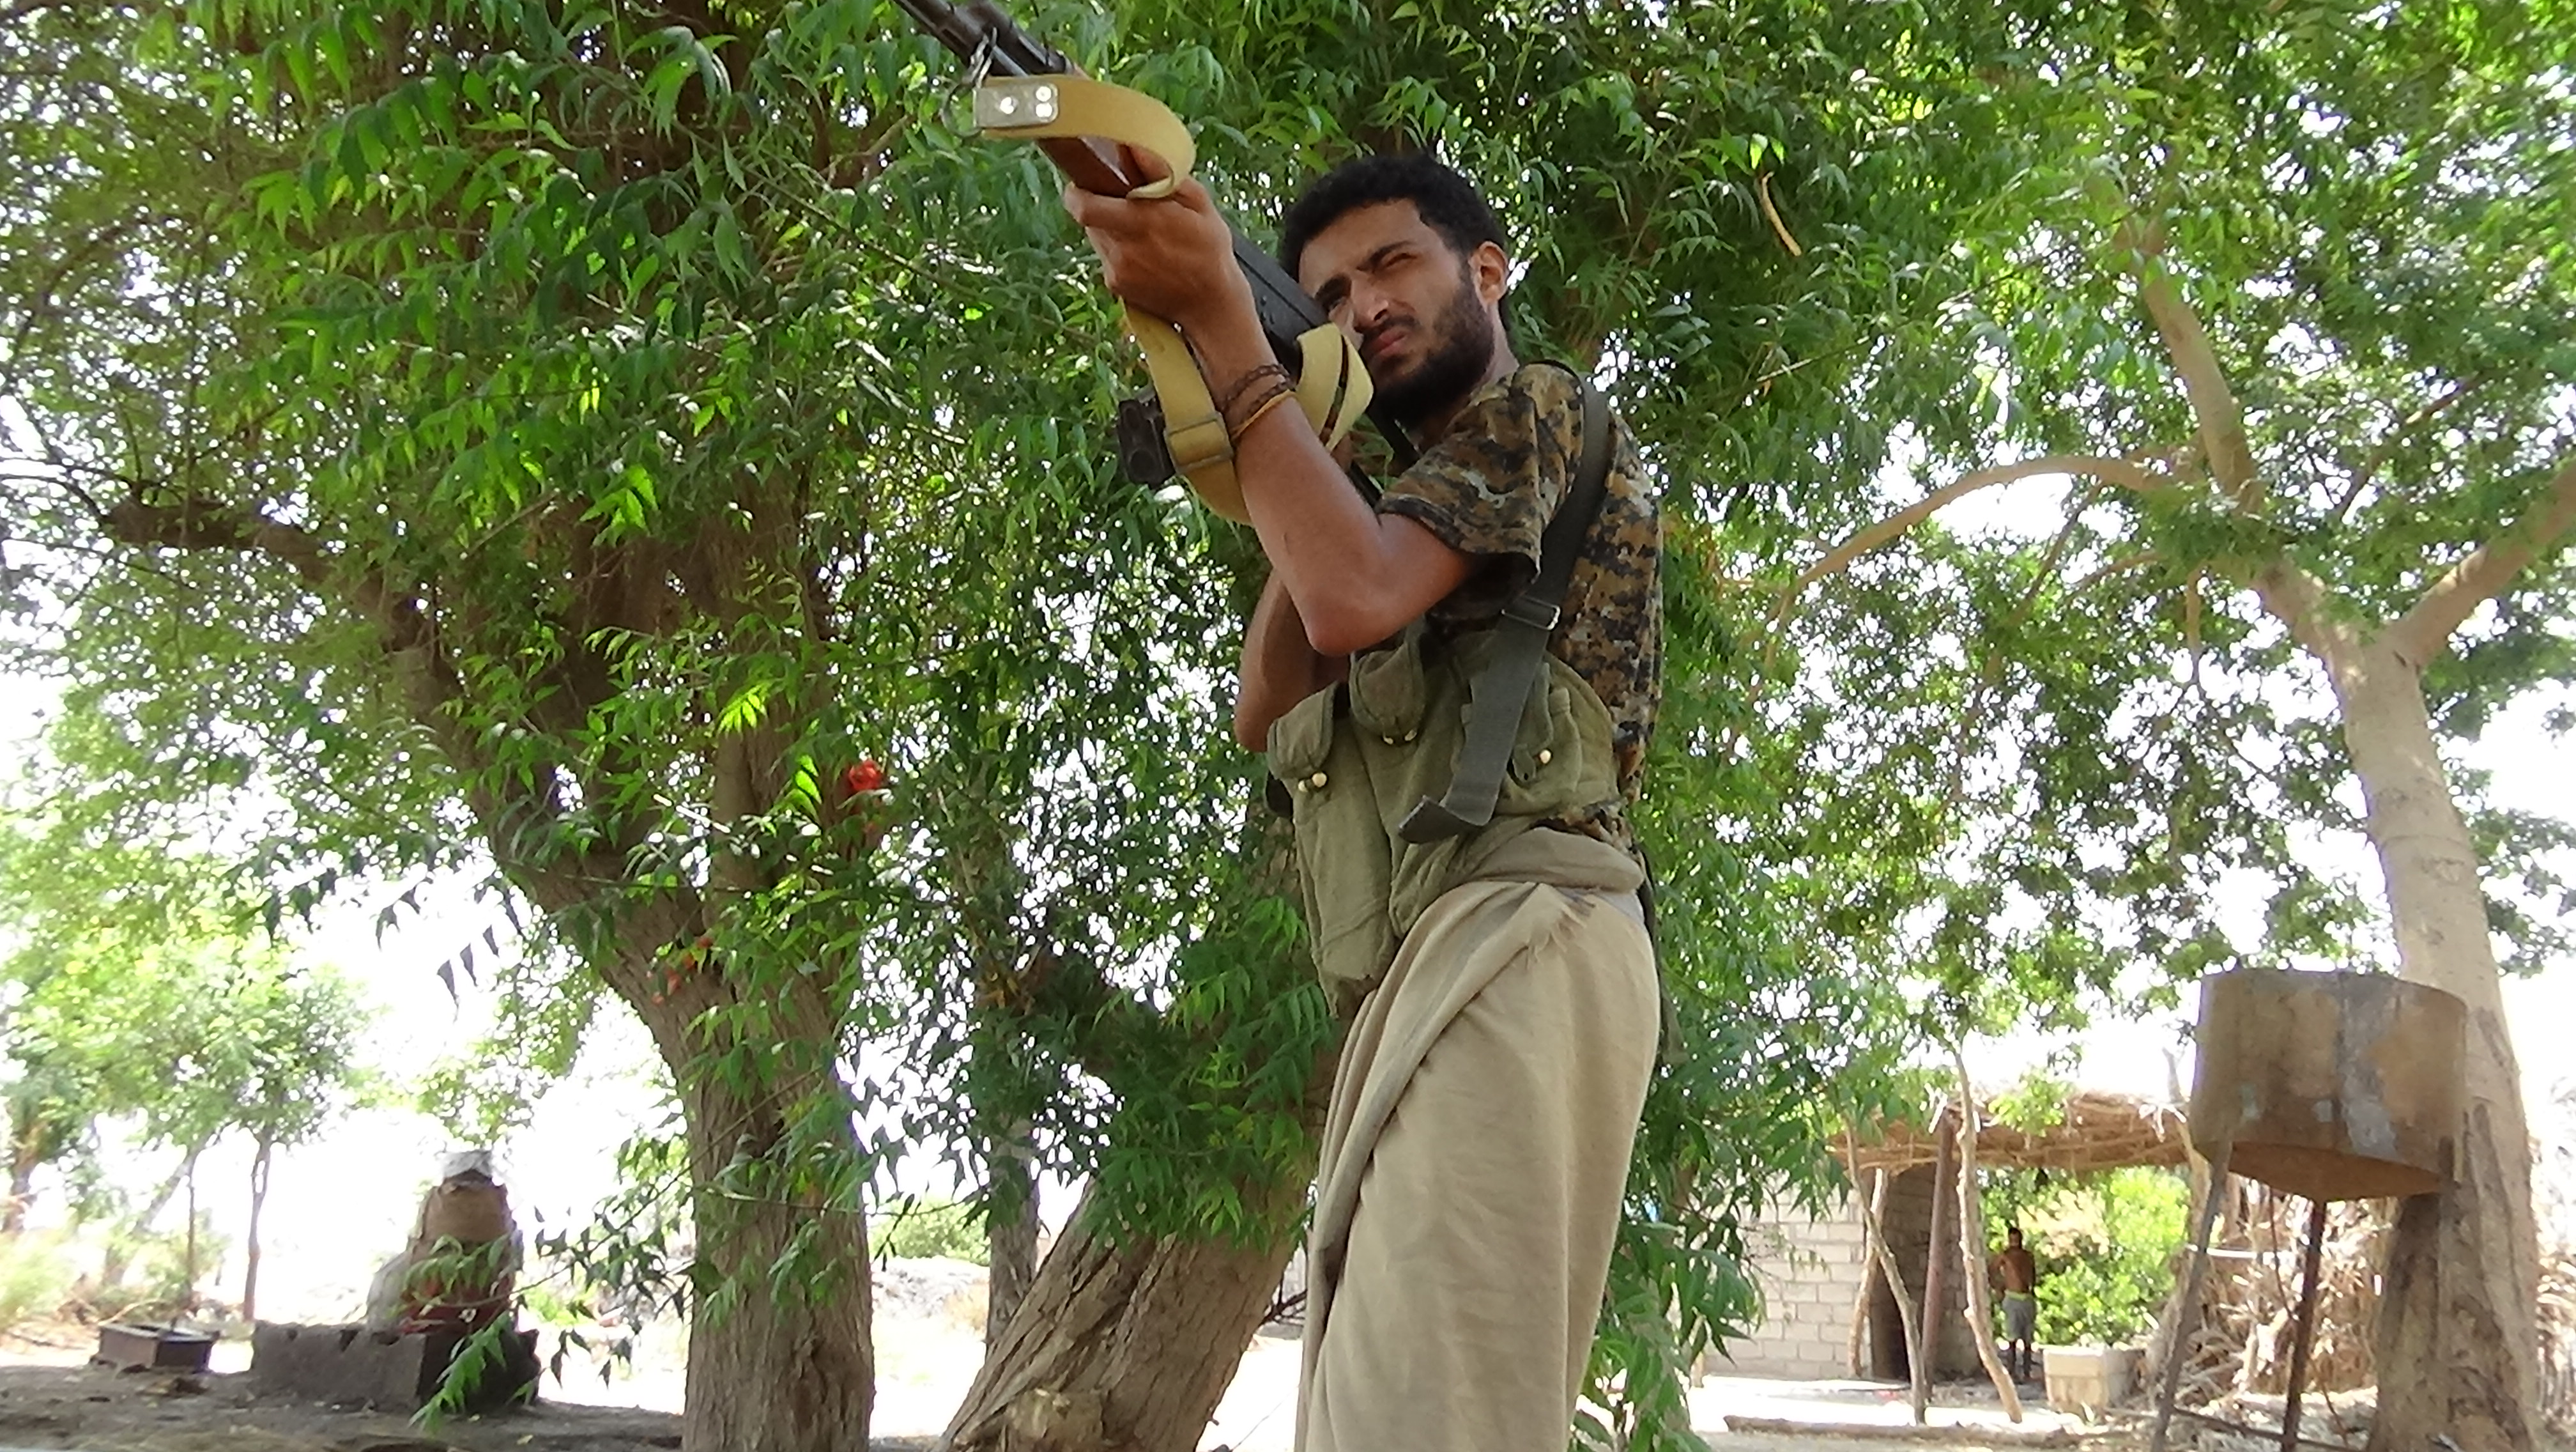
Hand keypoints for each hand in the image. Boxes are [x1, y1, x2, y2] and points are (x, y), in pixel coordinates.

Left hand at [1062, 174, 1255, 337]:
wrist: (1212, 306)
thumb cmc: (1210, 250)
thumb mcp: (1199, 204)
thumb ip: (1163, 174)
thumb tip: (1134, 147)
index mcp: (1142, 222)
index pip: (1084, 206)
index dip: (1075, 193)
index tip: (1082, 183)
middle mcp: (1123, 247)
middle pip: (1088, 218)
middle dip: (1099, 206)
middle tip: (1123, 203)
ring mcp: (1117, 269)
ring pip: (1097, 237)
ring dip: (1110, 228)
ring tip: (1142, 232)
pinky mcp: (1116, 285)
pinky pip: (1106, 257)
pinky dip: (1118, 250)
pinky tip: (1145, 255)